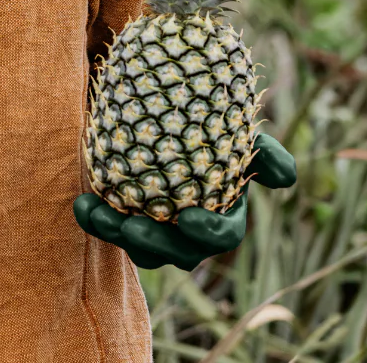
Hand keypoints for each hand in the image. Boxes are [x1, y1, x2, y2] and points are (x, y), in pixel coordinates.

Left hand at [73, 132, 295, 270]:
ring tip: (96, 212)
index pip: (221, 236)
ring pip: (137, 247)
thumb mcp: (237, 133)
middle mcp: (187, 233)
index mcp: (221, 216)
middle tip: (132, 226)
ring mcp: (153, 228)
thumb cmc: (209, 128)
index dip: (208, 232)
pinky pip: (106, 227)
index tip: (189, 217)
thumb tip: (284, 177)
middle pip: (175, 251)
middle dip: (153, 243)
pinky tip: (82, 203)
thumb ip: (264, 153)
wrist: (165, 115)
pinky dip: (93, 219)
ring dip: (114, 234)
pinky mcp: (122, 217)